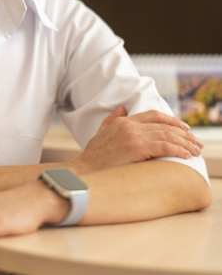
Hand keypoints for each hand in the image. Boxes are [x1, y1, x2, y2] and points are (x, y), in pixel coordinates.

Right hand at [71, 107, 203, 173]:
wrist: (85, 172)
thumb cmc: (92, 158)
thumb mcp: (101, 133)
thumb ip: (112, 120)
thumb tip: (122, 108)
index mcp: (122, 122)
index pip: (152, 115)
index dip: (171, 120)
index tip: (184, 128)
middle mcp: (129, 126)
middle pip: (164, 125)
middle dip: (183, 133)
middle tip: (195, 142)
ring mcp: (133, 137)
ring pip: (167, 135)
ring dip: (184, 143)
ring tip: (195, 150)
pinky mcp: (137, 149)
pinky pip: (164, 146)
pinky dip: (177, 150)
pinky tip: (185, 155)